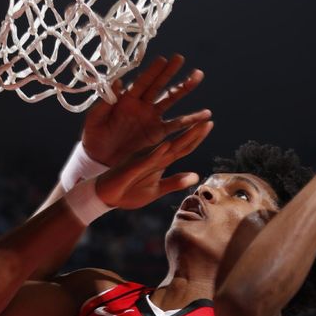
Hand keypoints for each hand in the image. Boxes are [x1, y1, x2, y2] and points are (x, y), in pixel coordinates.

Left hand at [81, 55, 209, 166]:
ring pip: (171, 99)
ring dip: (184, 88)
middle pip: (159, 85)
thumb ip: (104, 102)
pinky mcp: (157, 133)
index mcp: (126, 99)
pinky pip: (176, 125)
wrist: (100, 158)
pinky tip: (205, 115)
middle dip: (170, 72)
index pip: (142, 82)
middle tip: (181, 58)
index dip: (152, 71)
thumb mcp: (95, 119)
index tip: (163, 60)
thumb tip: (116, 82)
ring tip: (198, 76)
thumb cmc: (94, 135)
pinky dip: (190, 120)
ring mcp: (151, 118)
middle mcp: (142, 105)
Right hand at [95, 120, 212, 209]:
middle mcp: (153, 155)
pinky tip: (167, 145)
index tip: (209, 124)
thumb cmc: (130, 191)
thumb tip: (197, 176)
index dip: (196, 137)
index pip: (182, 147)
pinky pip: (146, 159)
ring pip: (165, 147)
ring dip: (180, 137)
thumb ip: (175, 182)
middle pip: (178, 143)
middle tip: (208, 119)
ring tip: (195, 125)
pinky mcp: (132, 166)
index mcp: (160, 160)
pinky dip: (157, 153)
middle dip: (194, 132)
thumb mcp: (156, 190)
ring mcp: (143, 160)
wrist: (106, 196)